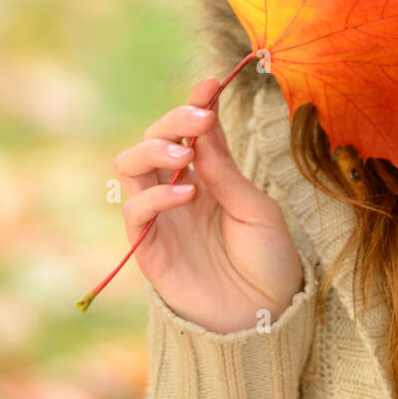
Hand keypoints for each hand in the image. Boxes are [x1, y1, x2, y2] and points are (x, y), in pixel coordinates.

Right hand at [114, 76, 303, 333]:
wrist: (266, 316)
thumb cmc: (268, 261)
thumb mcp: (255, 207)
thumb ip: (224, 170)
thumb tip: (204, 123)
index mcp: (208, 176)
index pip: (191, 131)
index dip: (196, 103)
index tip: (212, 82)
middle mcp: (178, 190)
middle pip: (153, 139)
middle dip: (173, 120)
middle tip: (200, 118)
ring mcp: (161, 217)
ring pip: (129, 166)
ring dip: (153, 149)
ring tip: (183, 154)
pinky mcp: (149, 248)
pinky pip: (134, 209)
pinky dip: (156, 194)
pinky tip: (187, 192)